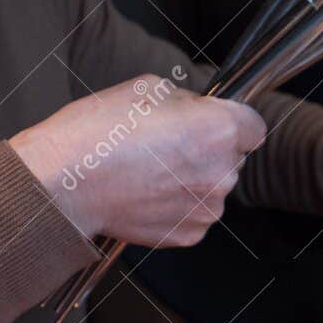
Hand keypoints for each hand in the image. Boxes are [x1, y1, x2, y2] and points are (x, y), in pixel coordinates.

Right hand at [11, 75, 266, 246]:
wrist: (67, 183)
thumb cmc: (100, 131)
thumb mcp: (148, 88)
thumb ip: (188, 101)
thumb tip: (199, 111)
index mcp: (220, 130)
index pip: (254, 126)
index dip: (233, 120)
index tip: (213, 120)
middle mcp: (223, 173)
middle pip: (232, 158)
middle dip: (209, 149)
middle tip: (167, 144)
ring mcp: (208, 208)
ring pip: (213, 187)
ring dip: (194, 178)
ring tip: (151, 170)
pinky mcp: (191, 234)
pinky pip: (195, 213)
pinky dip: (178, 205)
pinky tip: (147, 192)